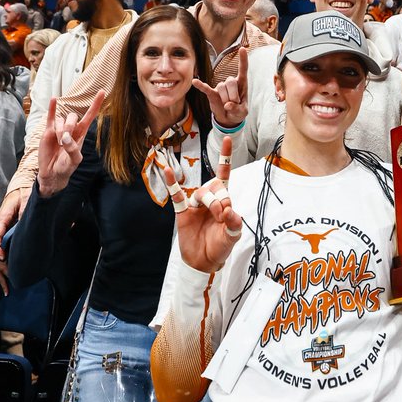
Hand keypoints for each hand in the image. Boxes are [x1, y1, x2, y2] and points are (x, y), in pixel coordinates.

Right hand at [0, 189, 26, 260]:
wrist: (20, 188)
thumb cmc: (23, 193)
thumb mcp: (26, 200)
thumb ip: (25, 213)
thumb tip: (25, 225)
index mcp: (3, 217)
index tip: (2, 257)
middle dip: (3, 253)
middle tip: (14, 263)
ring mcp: (2, 225)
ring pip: (1, 241)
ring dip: (7, 250)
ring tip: (18, 259)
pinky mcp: (6, 227)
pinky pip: (5, 238)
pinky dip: (9, 245)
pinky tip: (18, 250)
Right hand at [37, 92, 104, 196]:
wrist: (52, 173)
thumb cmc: (66, 167)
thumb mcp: (74, 161)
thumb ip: (72, 149)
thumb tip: (65, 137)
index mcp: (81, 133)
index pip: (90, 116)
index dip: (96, 104)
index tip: (102, 91)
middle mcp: (71, 128)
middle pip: (72, 116)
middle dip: (68, 127)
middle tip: (63, 141)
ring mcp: (59, 128)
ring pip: (61, 119)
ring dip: (59, 130)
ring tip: (57, 143)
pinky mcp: (48, 131)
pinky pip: (51, 116)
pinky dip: (52, 107)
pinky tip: (54, 99)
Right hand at [170, 136, 242, 273]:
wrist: (203, 262)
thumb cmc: (219, 247)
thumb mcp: (232, 237)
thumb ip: (233, 224)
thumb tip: (230, 212)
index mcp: (222, 201)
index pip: (224, 175)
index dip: (225, 158)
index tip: (227, 139)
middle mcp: (209, 200)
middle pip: (215, 186)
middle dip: (221, 199)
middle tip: (223, 215)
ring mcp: (195, 205)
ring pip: (201, 193)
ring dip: (210, 202)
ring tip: (214, 215)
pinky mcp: (182, 212)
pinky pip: (176, 195)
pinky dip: (172, 183)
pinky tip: (168, 171)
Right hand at [193, 46, 247, 127]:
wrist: (228, 119)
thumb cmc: (238, 112)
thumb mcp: (242, 112)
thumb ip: (237, 109)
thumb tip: (227, 105)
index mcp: (241, 83)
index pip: (242, 69)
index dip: (243, 59)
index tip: (242, 49)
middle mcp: (230, 82)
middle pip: (230, 82)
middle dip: (233, 95)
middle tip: (234, 104)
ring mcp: (220, 87)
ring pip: (221, 88)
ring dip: (225, 99)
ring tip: (227, 106)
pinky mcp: (211, 93)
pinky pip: (205, 88)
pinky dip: (200, 85)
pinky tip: (195, 82)